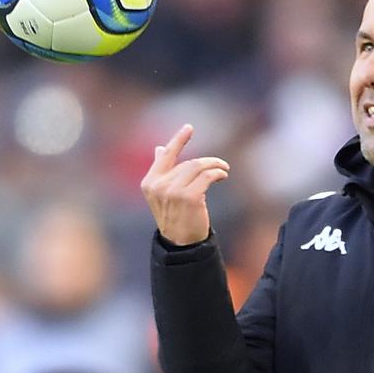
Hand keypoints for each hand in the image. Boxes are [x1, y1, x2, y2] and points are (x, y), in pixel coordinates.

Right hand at [140, 124, 230, 245]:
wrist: (180, 244)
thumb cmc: (174, 217)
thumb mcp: (163, 194)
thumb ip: (161, 170)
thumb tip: (160, 148)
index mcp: (150, 182)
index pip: (166, 155)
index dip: (178, 140)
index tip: (189, 128)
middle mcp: (159, 185)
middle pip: (187, 163)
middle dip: (207, 162)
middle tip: (220, 165)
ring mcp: (173, 191)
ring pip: (198, 167)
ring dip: (214, 165)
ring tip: (224, 169)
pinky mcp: (189, 197)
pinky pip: (207, 176)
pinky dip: (217, 173)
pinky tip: (223, 175)